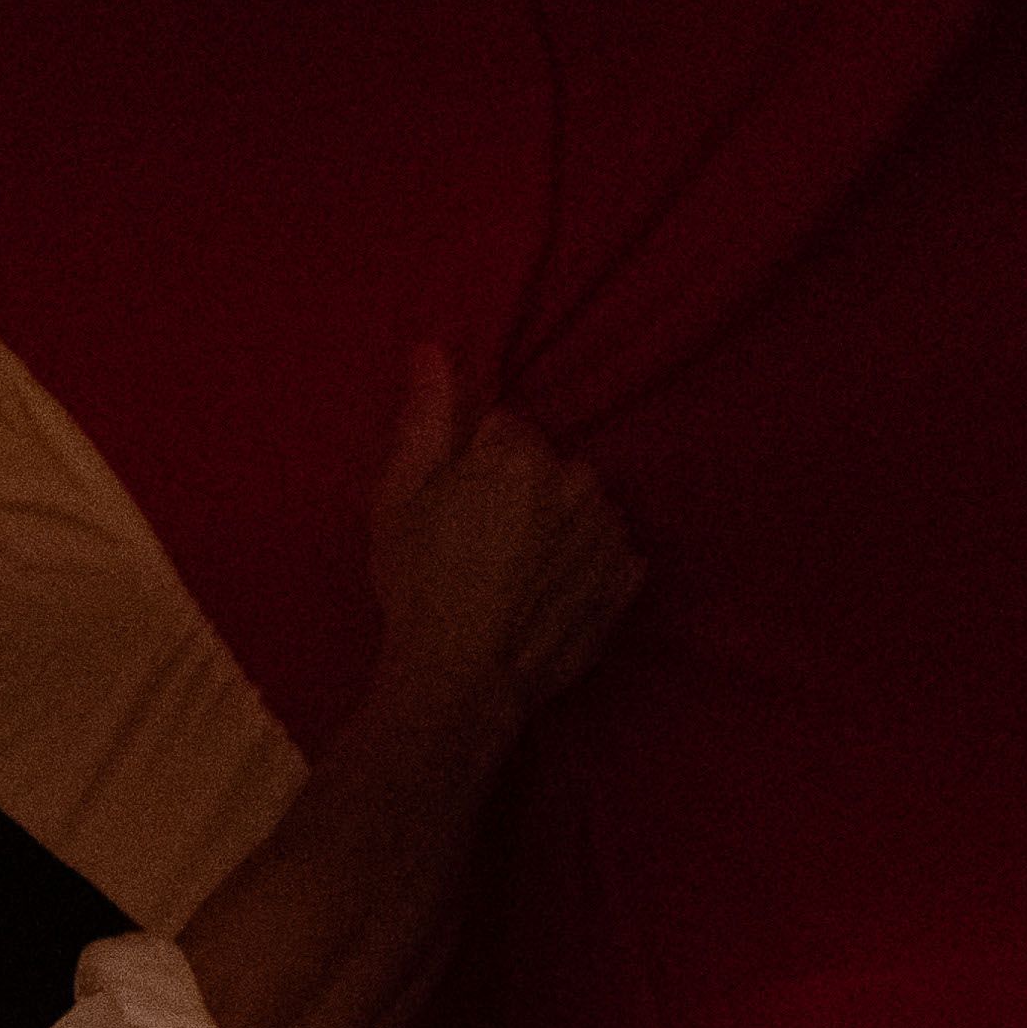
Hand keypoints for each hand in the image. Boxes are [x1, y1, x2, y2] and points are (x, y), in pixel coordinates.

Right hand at [362, 345, 640, 739]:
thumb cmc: (418, 583)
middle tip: (477, 543)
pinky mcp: (627, 581)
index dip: (470, 466)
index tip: (450, 506)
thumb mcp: (399, 495)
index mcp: (521, 454)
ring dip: (555, 526)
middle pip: (546, 466)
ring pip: (580, 507)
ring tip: (513, 574)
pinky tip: (546, 593)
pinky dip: (584, 564)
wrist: (464, 677)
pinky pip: (607, 553)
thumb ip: (425, 418)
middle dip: (520, 491)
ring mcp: (610, 533)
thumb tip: (433, 350)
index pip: (501, 431)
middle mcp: (578, 482)